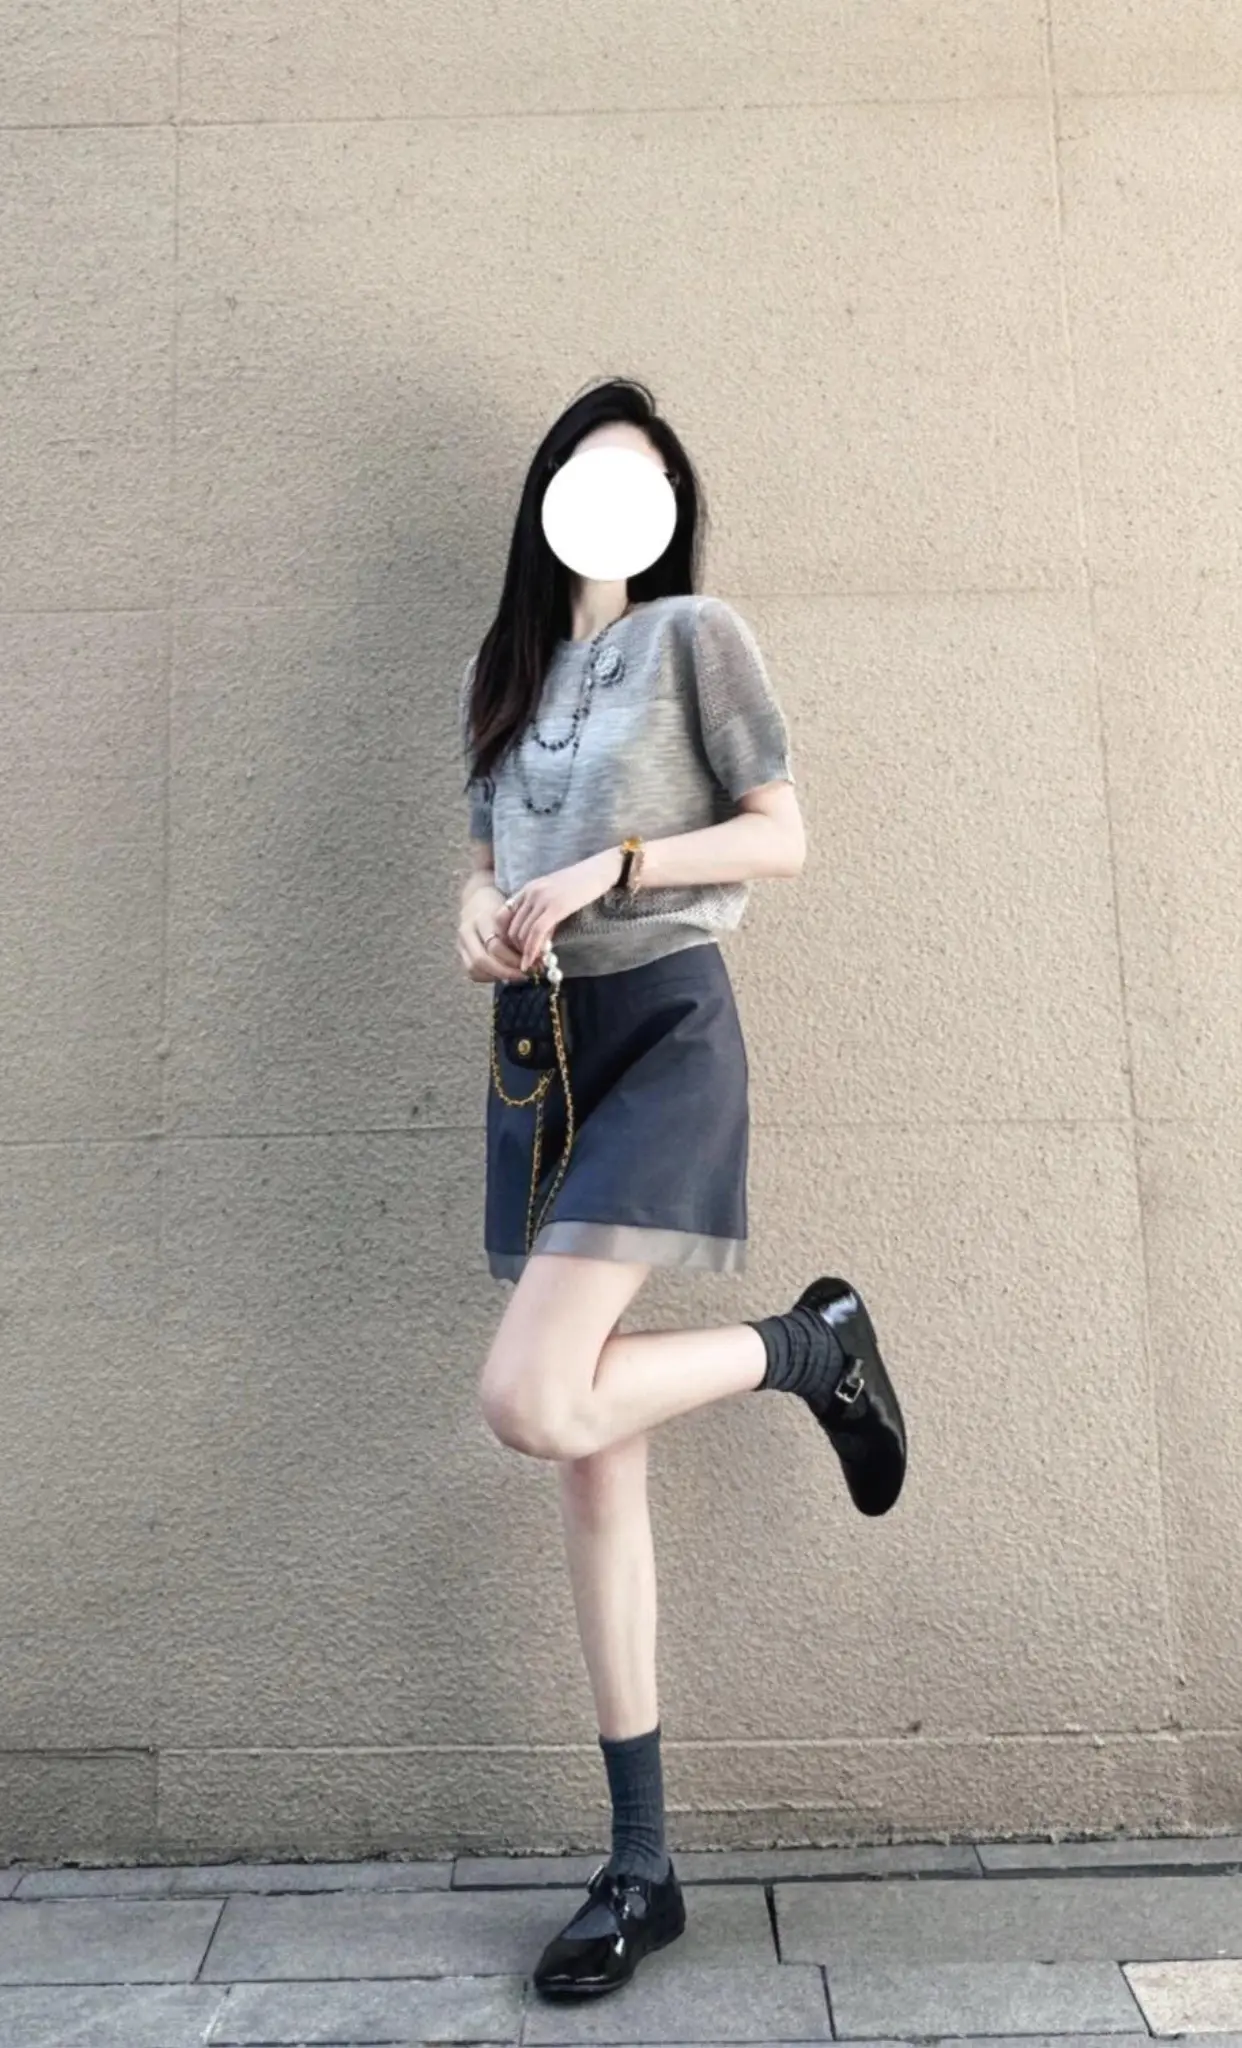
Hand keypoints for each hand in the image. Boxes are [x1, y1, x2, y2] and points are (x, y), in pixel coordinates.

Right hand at [457, 882, 527, 982]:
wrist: (478, 899)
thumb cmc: (501, 906)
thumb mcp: (513, 912)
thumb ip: (521, 931)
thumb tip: (539, 956)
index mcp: (481, 918)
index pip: (495, 945)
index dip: (513, 959)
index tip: (532, 964)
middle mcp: (467, 931)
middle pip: (482, 960)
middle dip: (506, 971)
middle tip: (526, 974)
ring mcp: (460, 942)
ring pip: (474, 969)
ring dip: (497, 976)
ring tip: (516, 976)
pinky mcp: (461, 952)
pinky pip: (472, 972)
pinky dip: (489, 977)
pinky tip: (504, 975)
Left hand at [500, 849, 621, 972]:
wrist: (600, 869)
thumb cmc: (582, 884)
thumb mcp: (555, 896)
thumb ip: (543, 913)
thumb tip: (539, 940)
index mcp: (528, 889)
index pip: (503, 916)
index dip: (506, 937)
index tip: (515, 951)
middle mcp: (531, 892)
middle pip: (511, 929)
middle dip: (516, 950)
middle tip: (527, 962)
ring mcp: (542, 898)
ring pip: (522, 933)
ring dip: (525, 953)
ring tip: (532, 965)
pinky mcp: (556, 906)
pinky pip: (537, 932)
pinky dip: (532, 951)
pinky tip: (532, 962)